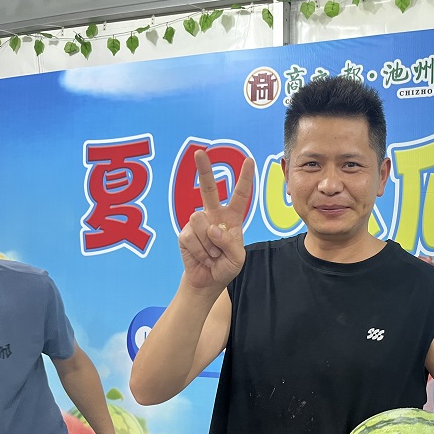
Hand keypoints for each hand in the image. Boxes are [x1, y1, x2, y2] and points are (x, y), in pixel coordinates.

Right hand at [178, 150, 255, 291]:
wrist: (208, 280)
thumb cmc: (225, 266)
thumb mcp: (238, 258)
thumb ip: (231, 243)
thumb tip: (213, 228)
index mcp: (232, 217)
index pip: (240, 195)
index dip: (244, 179)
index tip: (248, 160)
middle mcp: (213, 215)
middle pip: (208, 189)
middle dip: (203, 170)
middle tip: (200, 152)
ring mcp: (197, 223)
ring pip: (200, 220)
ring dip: (209, 243)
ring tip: (213, 254)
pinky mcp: (185, 233)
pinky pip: (191, 236)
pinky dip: (200, 251)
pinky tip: (203, 257)